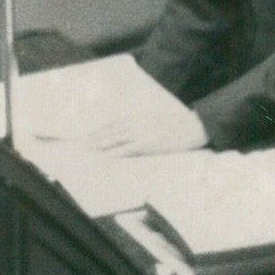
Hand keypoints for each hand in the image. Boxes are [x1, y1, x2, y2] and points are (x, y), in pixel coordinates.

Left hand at [75, 109, 208, 157]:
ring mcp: (143, 134)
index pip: (115, 123)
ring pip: (116, 139)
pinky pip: (129, 150)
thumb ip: (143, 124)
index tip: (89, 133)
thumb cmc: (178, 125)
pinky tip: (107, 156)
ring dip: (101, 144)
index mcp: (140, 118)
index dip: (101, 129)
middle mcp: (138, 124)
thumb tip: (131, 131)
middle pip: (111, 130)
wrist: (193, 126)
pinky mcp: (150, 144)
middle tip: (81, 142)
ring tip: (88, 149)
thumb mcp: (157, 120)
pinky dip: (116, 152)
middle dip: (95, 136)